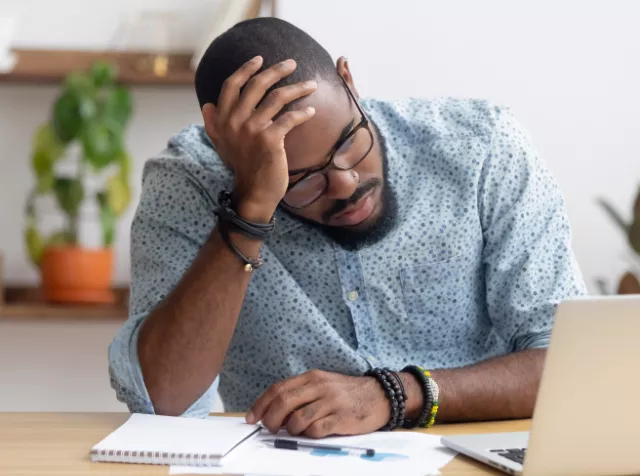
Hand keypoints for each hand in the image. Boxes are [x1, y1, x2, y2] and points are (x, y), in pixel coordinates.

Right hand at [202, 56, 317, 220]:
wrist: (253, 193)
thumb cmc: (242, 168)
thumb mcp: (221, 144)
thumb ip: (213, 123)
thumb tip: (206, 105)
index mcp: (222, 119)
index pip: (232, 85)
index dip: (246, 69)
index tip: (260, 59)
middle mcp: (235, 121)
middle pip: (257, 85)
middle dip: (276, 70)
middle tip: (292, 63)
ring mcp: (252, 129)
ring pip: (277, 98)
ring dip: (297, 88)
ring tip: (311, 85)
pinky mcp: (270, 140)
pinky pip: (289, 118)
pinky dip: (302, 113)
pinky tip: (311, 111)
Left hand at [245, 370, 390, 437]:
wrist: (380, 395)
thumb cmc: (346, 393)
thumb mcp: (322, 384)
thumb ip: (300, 394)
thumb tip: (275, 413)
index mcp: (311, 377)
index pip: (278, 388)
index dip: (260, 404)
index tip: (251, 417)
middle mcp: (319, 386)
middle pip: (283, 402)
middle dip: (270, 419)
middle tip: (269, 429)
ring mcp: (331, 402)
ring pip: (297, 418)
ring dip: (290, 429)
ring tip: (294, 432)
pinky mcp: (341, 418)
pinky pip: (316, 430)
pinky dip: (308, 435)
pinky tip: (312, 433)